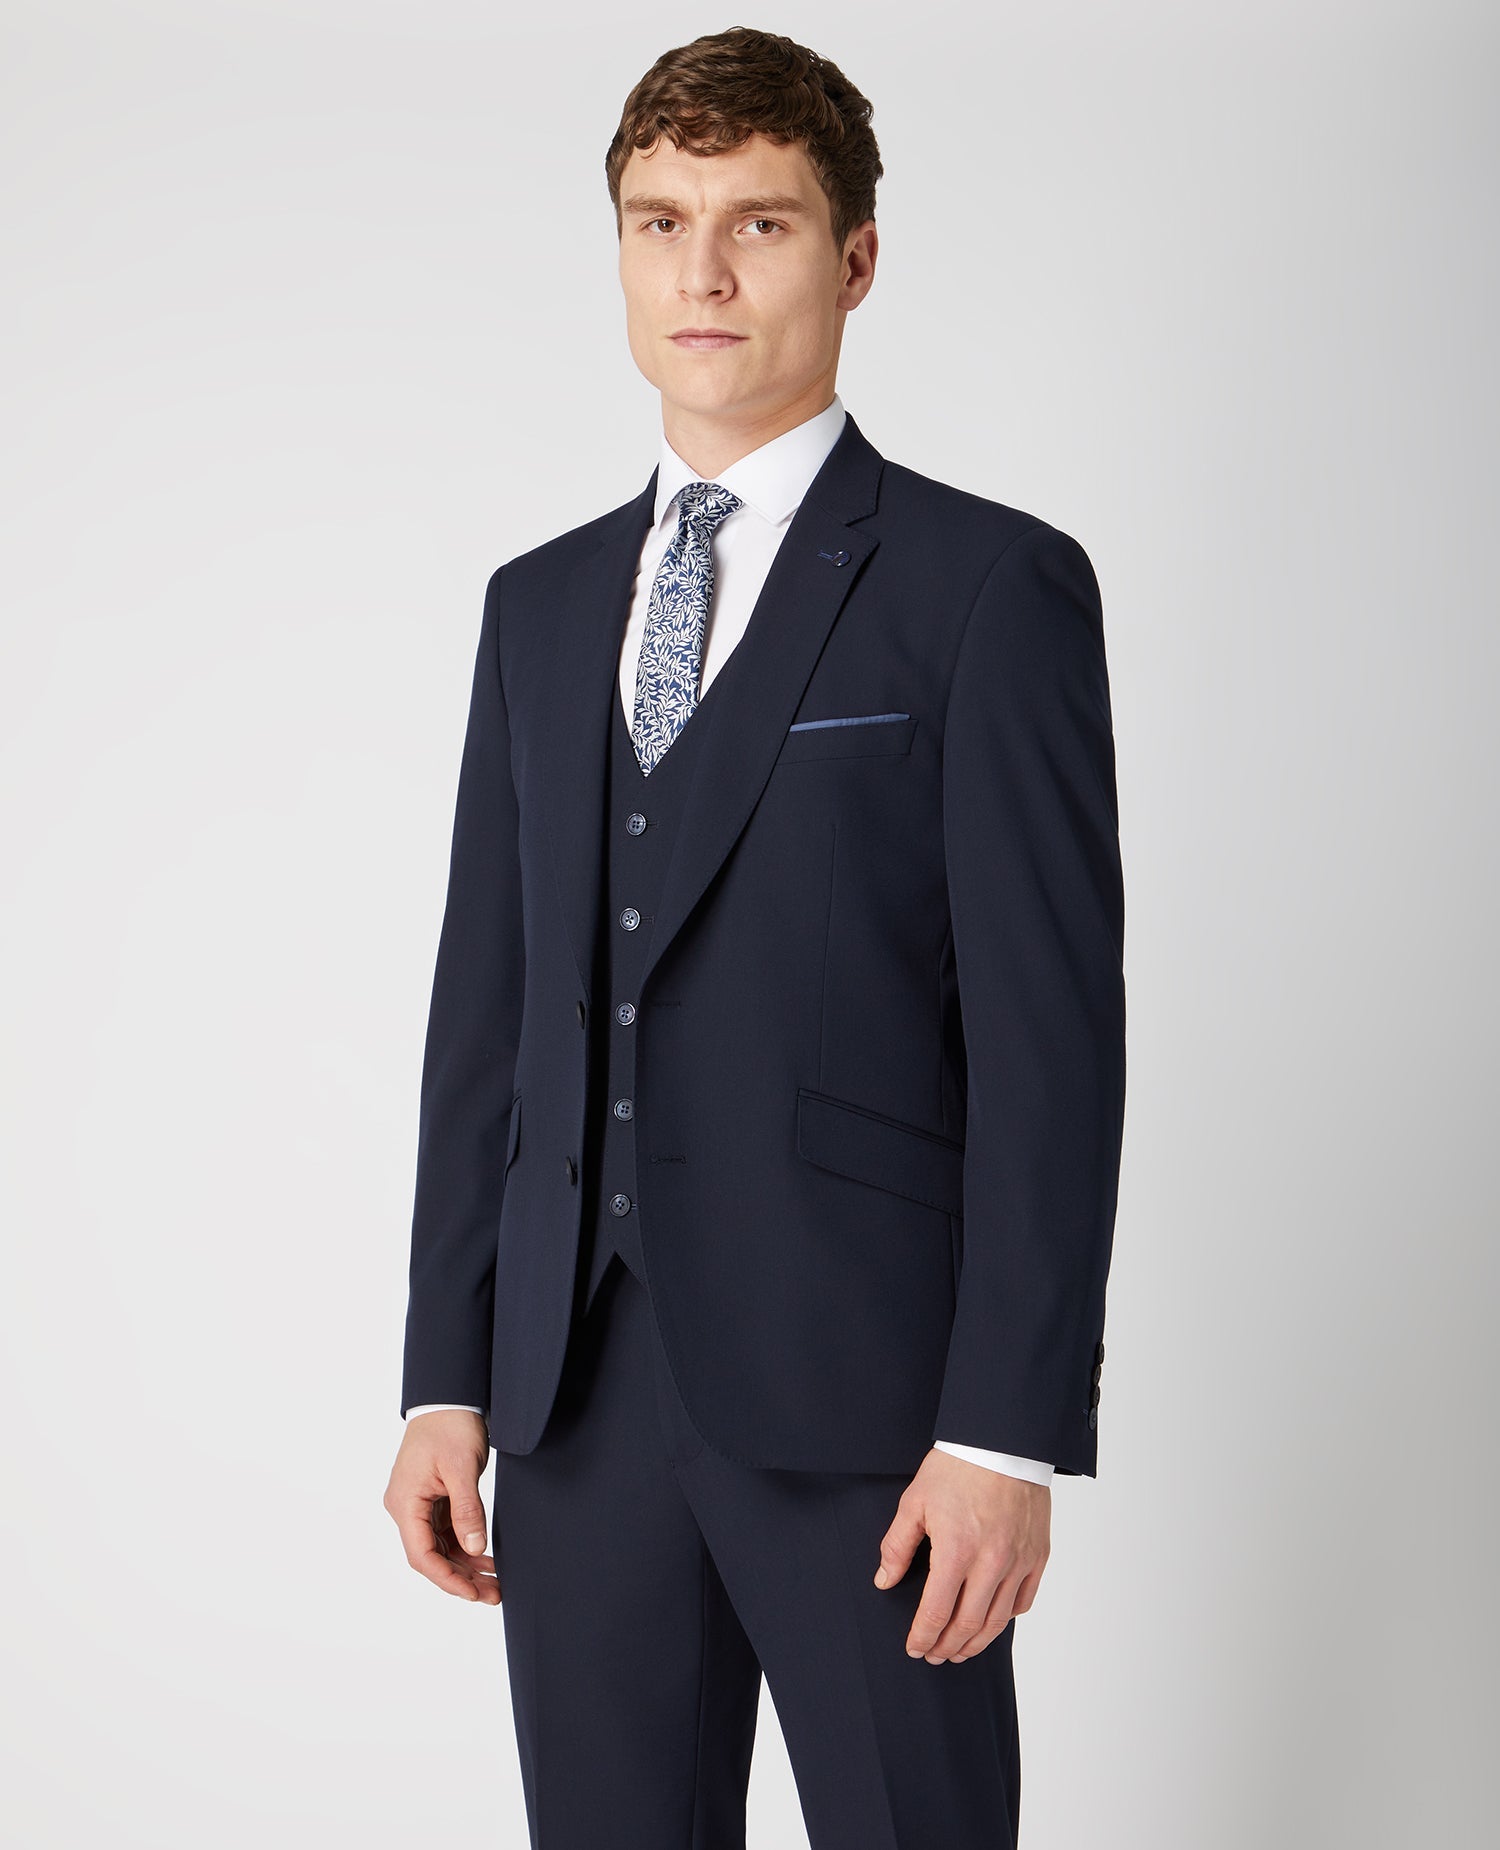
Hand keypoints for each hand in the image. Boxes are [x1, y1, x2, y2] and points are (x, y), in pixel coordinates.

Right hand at [383, 1409, 499, 1604]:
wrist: (448, 1397)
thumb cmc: (450, 1426)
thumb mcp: (462, 1468)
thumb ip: (467, 1510)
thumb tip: (475, 1548)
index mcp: (405, 1502)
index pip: (422, 1555)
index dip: (448, 1578)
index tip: (474, 1593)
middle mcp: (406, 1507)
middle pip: (431, 1556)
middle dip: (461, 1578)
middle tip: (493, 1594)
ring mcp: (418, 1505)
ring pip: (440, 1547)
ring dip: (465, 1566)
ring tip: (495, 1584)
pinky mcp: (432, 1499)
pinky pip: (446, 1532)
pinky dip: (465, 1546)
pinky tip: (487, 1559)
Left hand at [873, 1448, 1049, 1661]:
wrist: (1003, 1442)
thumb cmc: (957, 1468)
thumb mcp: (915, 1501)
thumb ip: (897, 1546)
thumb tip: (884, 1580)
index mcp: (957, 1551)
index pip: (936, 1612)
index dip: (922, 1636)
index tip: (914, 1647)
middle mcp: (991, 1563)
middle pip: (968, 1625)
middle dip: (947, 1647)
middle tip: (934, 1655)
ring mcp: (1019, 1561)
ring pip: (997, 1620)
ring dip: (976, 1642)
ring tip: (960, 1650)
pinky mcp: (1038, 1555)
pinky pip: (1023, 1600)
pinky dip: (1005, 1618)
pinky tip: (991, 1621)